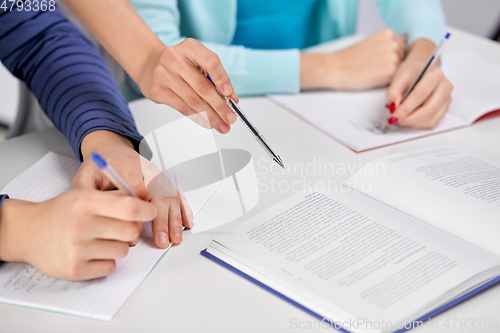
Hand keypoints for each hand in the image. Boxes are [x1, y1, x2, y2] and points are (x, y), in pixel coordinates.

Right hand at [0, 188, 156, 279]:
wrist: (29, 231)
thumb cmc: (63, 211)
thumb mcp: (86, 196)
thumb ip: (117, 197)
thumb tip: (150, 196)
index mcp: (84, 202)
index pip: (128, 207)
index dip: (146, 210)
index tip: (151, 211)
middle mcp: (80, 225)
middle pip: (130, 231)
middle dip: (130, 229)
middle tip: (119, 227)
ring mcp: (76, 249)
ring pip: (123, 250)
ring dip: (117, 245)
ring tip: (100, 239)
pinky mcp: (75, 269)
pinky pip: (110, 267)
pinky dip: (106, 261)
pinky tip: (91, 252)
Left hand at [74, 130, 193, 247]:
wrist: (111, 150)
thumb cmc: (99, 166)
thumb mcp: (85, 177)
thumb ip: (88, 194)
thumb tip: (102, 218)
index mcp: (128, 168)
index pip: (137, 192)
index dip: (137, 215)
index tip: (134, 234)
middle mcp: (148, 171)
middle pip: (160, 195)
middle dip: (163, 220)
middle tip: (163, 241)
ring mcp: (159, 176)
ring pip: (172, 197)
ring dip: (175, 219)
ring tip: (175, 238)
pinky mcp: (164, 181)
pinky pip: (177, 195)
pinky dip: (184, 210)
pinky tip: (187, 223)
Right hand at [139, 38, 238, 133]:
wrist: (149, 64)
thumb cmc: (180, 64)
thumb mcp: (198, 64)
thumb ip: (216, 79)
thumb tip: (232, 100)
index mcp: (190, 47)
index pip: (210, 61)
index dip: (222, 79)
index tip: (230, 94)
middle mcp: (175, 58)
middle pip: (203, 87)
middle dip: (220, 106)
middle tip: (231, 118)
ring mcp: (164, 74)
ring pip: (193, 100)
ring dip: (211, 116)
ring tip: (222, 125)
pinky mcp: (157, 90)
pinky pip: (182, 108)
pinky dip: (198, 117)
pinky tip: (208, 123)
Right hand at [301, 29, 405, 89]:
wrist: (335, 67)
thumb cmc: (349, 59)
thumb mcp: (371, 43)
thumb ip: (387, 45)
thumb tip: (401, 53)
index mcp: (389, 33)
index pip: (401, 50)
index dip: (388, 59)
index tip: (375, 61)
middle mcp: (394, 43)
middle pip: (402, 60)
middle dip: (391, 66)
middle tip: (372, 68)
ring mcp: (394, 57)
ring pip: (399, 71)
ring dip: (389, 75)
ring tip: (371, 73)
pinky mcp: (391, 72)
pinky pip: (395, 81)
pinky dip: (385, 82)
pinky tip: (372, 79)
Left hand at [386, 39, 452, 128]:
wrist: (420, 72)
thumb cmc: (411, 73)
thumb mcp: (399, 76)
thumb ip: (394, 91)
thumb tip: (393, 106)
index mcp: (435, 75)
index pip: (421, 94)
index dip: (406, 107)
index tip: (394, 115)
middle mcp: (445, 87)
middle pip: (429, 109)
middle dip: (410, 118)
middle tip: (395, 120)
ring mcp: (447, 99)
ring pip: (431, 119)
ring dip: (413, 123)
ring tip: (400, 120)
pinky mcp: (444, 109)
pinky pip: (432, 122)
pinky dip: (418, 125)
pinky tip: (408, 121)